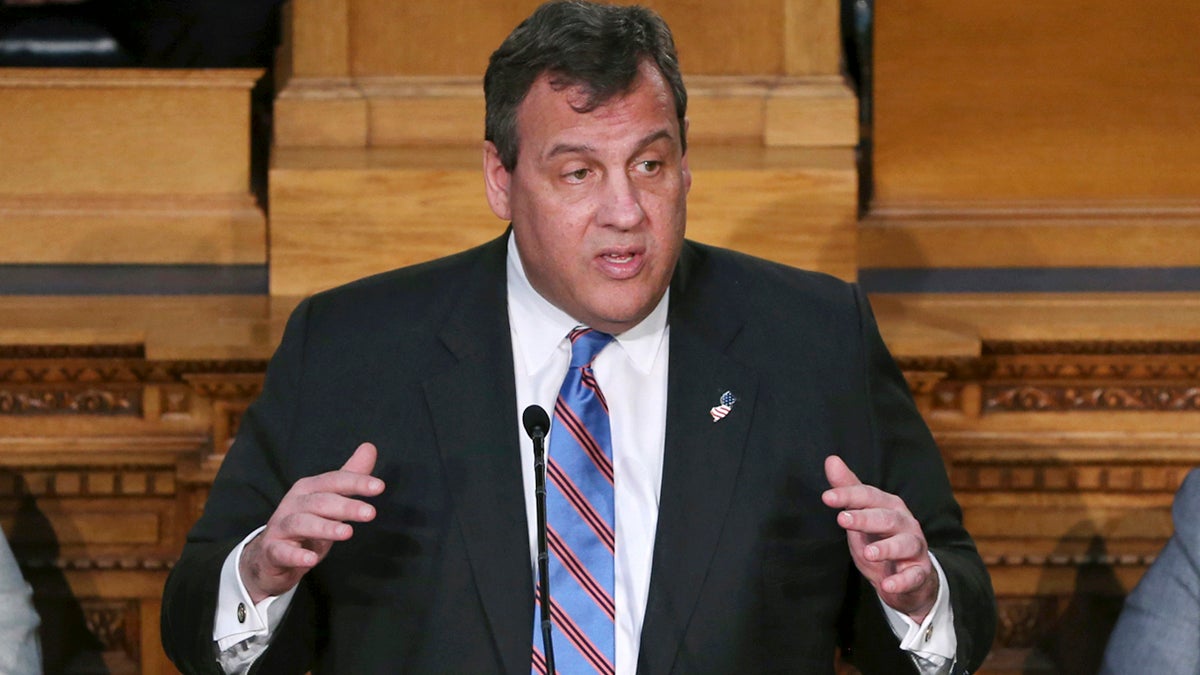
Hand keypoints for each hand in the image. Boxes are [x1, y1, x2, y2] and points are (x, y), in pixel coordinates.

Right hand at [239, 442, 384, 602]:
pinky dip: (295, 555)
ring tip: (347, 533)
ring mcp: (280, 527)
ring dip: (324, 527)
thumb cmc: (305, 525)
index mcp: (308, 489)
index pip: (334, 481)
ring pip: (301, 523)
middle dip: (345, 506)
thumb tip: (370, 447)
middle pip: (320, 501)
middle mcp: (293, 504)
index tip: (379, 487)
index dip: (356, 482)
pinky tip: (310, 560)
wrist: (269, 557)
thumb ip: (349, 477)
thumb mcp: (330, 501)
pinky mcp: (272, 551)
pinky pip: (281, 552)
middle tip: (370, 513)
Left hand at [822, 454, 937, 621]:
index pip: (869, 496)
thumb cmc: (879, 540)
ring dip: (887, 548)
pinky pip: (914, 576)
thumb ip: (848, 490)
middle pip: (887, 517)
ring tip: (868, 553)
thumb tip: (831, 459)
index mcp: (889, 506)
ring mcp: (915, 547)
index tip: (827, 497)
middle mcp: (905, 523)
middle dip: (865, 518)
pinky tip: (887, 585)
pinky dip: (902, 581)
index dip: (848, 495)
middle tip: (842, 519)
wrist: (906, 578)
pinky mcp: (920, 572)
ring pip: (905, 544)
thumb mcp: (860, 516)